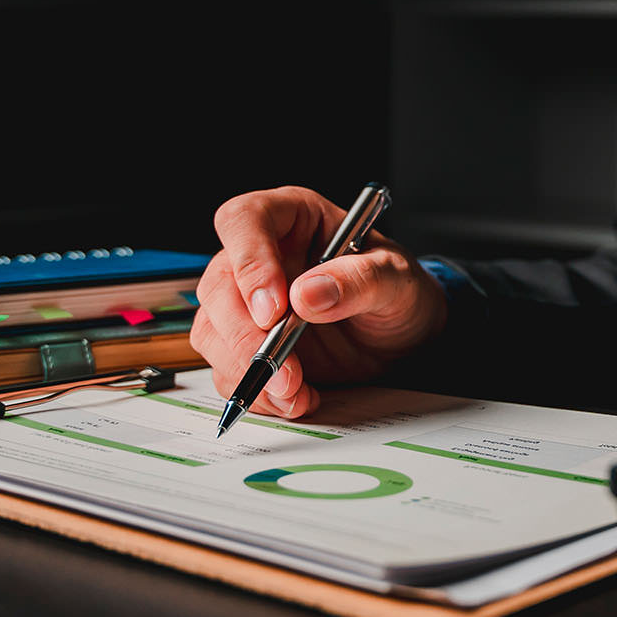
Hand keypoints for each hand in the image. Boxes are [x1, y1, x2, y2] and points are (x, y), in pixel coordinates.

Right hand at [190, 185, 448, 419]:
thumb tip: (306, 295)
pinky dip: (256, 391)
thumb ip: (360, 280)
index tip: (274, 309)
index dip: (249, 263)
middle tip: (284, 369)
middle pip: (218, 285)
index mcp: (293, 218)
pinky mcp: (249, 343)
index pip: (244, 220)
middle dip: (245, 335)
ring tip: (295, 392)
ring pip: (213, 331)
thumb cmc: (398, 290)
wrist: (403, 335)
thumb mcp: (397, 279)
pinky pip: (228, 368)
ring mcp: (248, 301)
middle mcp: (261, 256)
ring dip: (246, 369)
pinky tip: (295, 398)